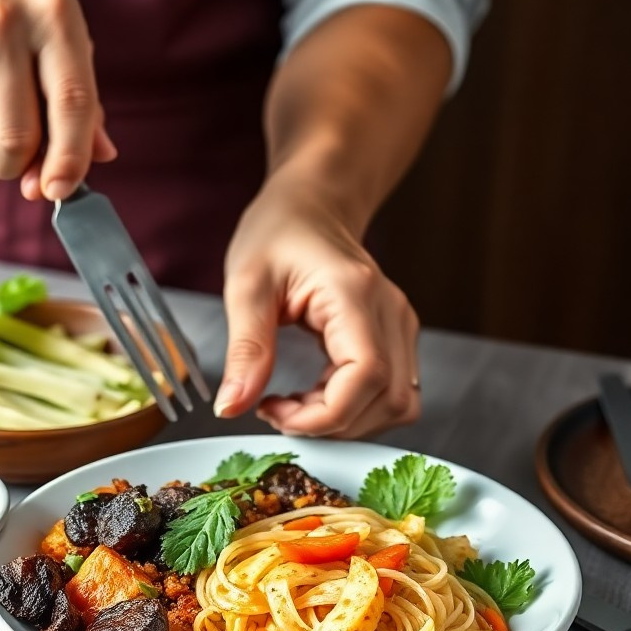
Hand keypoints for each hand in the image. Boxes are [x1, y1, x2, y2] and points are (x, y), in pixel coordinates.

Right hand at [0, 0, 115, 195]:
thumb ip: (84, 97)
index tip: (61, 192)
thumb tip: (101, 158)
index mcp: (55, 17)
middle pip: (16, 137)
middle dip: (16, 164)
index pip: (71, 103)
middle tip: (13, 154)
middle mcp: (4, 22)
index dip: (69, 159)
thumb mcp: (62, 28)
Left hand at [215, 167, 420, 437]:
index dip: (324, 414)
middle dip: (330, 425)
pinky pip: (389, 393)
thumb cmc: (278, 232)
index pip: (367, 378)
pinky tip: (313, 394)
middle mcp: (391, 313)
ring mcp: (399, 327)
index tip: (274, 412)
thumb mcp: (246, 286)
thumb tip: (231, 407)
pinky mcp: (395, 339)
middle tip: (277, 410)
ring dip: (345, 422)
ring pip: (396, 405)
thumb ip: (245, 351)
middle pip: (388, 400)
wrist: (310, 206)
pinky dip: (352, 409)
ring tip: (295, 403)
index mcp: (355, 295)